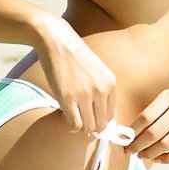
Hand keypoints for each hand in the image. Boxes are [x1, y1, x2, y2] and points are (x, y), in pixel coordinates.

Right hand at [34, 14, 116, 135]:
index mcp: (110, 84)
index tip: (92, 120)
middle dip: (92, 128)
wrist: (58, 41)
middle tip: (82, 122)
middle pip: (100, 124)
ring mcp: (84, 94)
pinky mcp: (67, 97)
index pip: (111, 116)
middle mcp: (101, 90)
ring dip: (81, 127)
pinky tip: (67, 117)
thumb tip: (101, 120)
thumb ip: (102, 91)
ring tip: (74, 118)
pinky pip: (74, 124)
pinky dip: (71, 126)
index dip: (101, 122)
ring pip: (88, 127)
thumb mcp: (98, 71)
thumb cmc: (75, 57)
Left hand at [125, 87, 168, 164]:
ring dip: (150, 154)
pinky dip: (167, 159)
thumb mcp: (166, 99)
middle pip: (153, 133)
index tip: (125, 141)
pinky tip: (158, 158)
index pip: (145, 117)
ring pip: (165, 145)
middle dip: (138, 145)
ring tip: (142, 155)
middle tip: (130, 151)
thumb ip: (150, 114)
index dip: (133, 132)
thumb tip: (129, 136)